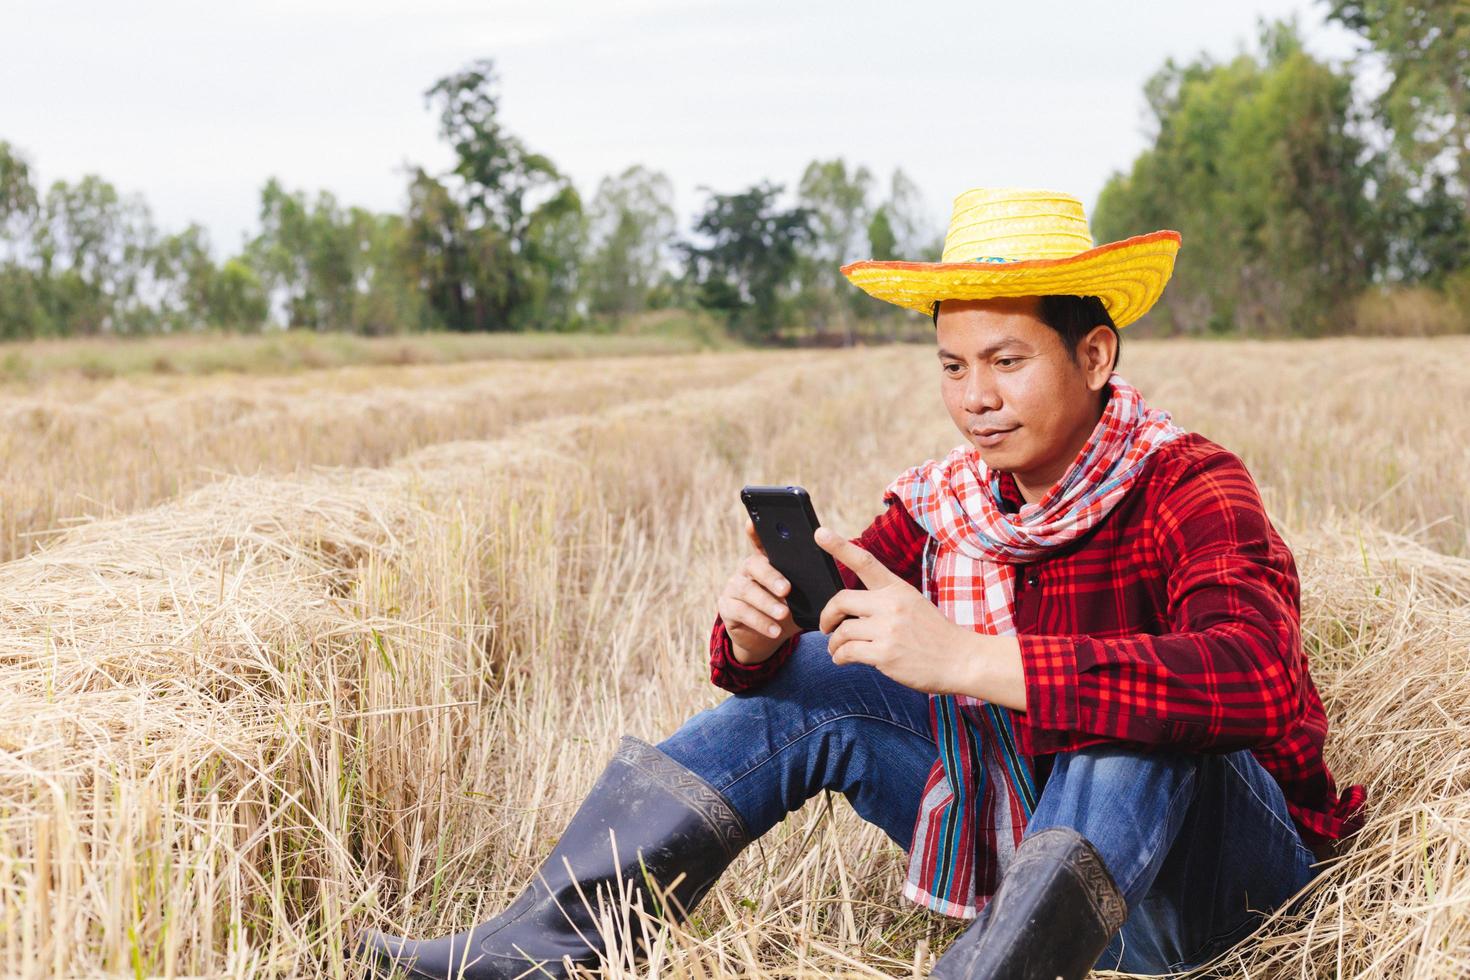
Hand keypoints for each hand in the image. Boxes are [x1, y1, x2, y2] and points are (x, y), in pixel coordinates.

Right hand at [716, 516, 800, 663]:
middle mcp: (746, 570)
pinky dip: (760, 621)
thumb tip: (827, 585)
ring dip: (766, 603)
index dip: (755, 531)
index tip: (753, 522)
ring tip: (783, 614)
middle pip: (753, 565)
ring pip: (746, 590)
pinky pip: (741, 612)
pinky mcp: (727, 608)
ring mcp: (734, 588)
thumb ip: (808, 588)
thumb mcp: (801, 599)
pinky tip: (774, 630)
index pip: (760, 541)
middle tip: (787, 590)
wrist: (767, 638)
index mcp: (766, 562)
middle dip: (771, 576)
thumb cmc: (788, 611)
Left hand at [813, 525, 985, 695]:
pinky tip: (843, 660)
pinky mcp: (885, 654)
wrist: (961, 660)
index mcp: (897, 589)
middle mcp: (891, 605)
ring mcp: (888, 630)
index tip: (820, 533)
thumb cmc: (935, 635)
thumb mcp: (913, 604)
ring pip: (842, 631)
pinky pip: (848, 652)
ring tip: (837, 650)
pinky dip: (840, 658)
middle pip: (841, 600)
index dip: (840, 546)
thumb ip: (885, 602)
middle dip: (827, 615)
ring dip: (834, 643)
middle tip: (826, 626)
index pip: (865, 562)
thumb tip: (853, 610)